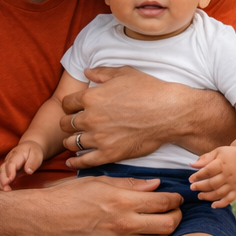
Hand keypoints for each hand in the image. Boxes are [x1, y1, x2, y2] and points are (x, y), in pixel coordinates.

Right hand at [0, 142, 43, 190]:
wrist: (29, 147)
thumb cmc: (33, 151)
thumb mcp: (36, 155)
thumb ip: (33, 163)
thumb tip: (28, 171)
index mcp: (17, 154)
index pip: (11, 163)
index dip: (10, 171)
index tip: (10, 179)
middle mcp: (9, 159)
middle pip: (3, 168)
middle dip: (3, 179)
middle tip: (6, 188)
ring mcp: (7, 164)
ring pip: (0, 173)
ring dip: (1, 182)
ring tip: (5, 190)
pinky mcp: (7, 169)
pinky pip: (2, 176)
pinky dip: (2, 182)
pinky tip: (5, 189)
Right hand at [33, 175, 179, 235]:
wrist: (46, 219)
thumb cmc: (71, 195)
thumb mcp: (101, 181)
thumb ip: (131, 184)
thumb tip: (156, 185)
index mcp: (123, 200)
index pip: (164, 202)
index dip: (176, 199)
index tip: (175, 198)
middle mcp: (124, 224)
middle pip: (168, 225)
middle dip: (176, 217)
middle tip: (172, 213)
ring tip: (159, 229)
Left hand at [60, 65, 229, 168]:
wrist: (169, 113)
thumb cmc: (150, 90)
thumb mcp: (125, 74)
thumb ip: (102, 73)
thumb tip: (86, 72)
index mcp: (91, 97)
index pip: (66, 103)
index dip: (69, 106)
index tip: (75, 109)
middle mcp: (91, 118)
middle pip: (65, 123)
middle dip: (69, 123)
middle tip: (75, 125)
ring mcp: (99, 138)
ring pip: (71, 143)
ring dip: (72, 141)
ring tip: (76, 141)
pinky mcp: (109, 154)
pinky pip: (84, 161)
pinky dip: (76, 162)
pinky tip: (72, 162)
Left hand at [189, 146, 235, 206]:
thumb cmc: (227, 155)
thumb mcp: (217, 152)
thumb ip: (205, 158)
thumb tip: (191, 165)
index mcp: (223, 163)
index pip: (208, 171)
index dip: (198, 176)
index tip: (190, 179)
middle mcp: (229, 174)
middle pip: (213, 183)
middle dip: (201, 187)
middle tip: (192, 188)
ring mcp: (233, 183)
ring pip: (220, 193)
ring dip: (208, 196)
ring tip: (200, 196)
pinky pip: (230, 199)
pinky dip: (221, 204)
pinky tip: (213, 205)